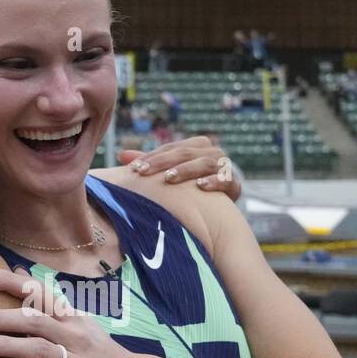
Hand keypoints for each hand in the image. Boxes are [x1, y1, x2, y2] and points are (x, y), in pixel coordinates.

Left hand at [0, 267, 144, 357]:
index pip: (38, 293)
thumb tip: (19, 272)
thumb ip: (46, 302)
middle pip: (33, 321)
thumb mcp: (77, 322)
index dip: (9, 282)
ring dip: (6, 346)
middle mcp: (73, 338)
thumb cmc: (100, 352)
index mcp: (71, 319)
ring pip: (39, 351)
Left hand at [117, 135, 241, 199]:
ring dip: (186, 170)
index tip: (133, 169)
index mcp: (197, 146)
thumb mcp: (172, 174)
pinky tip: (201, 187)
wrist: (222, 211)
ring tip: (169, 178)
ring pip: (205, 163)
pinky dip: (215, 182)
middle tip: (143, 173)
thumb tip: (121, 155)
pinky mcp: (235, 185)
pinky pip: (227, 180)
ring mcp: (225, 167)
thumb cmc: (191, 190)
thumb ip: (152, 164)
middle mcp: (213, 152)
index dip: (152, 157)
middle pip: (186, 153)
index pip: (171, 148)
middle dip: (163, 162)